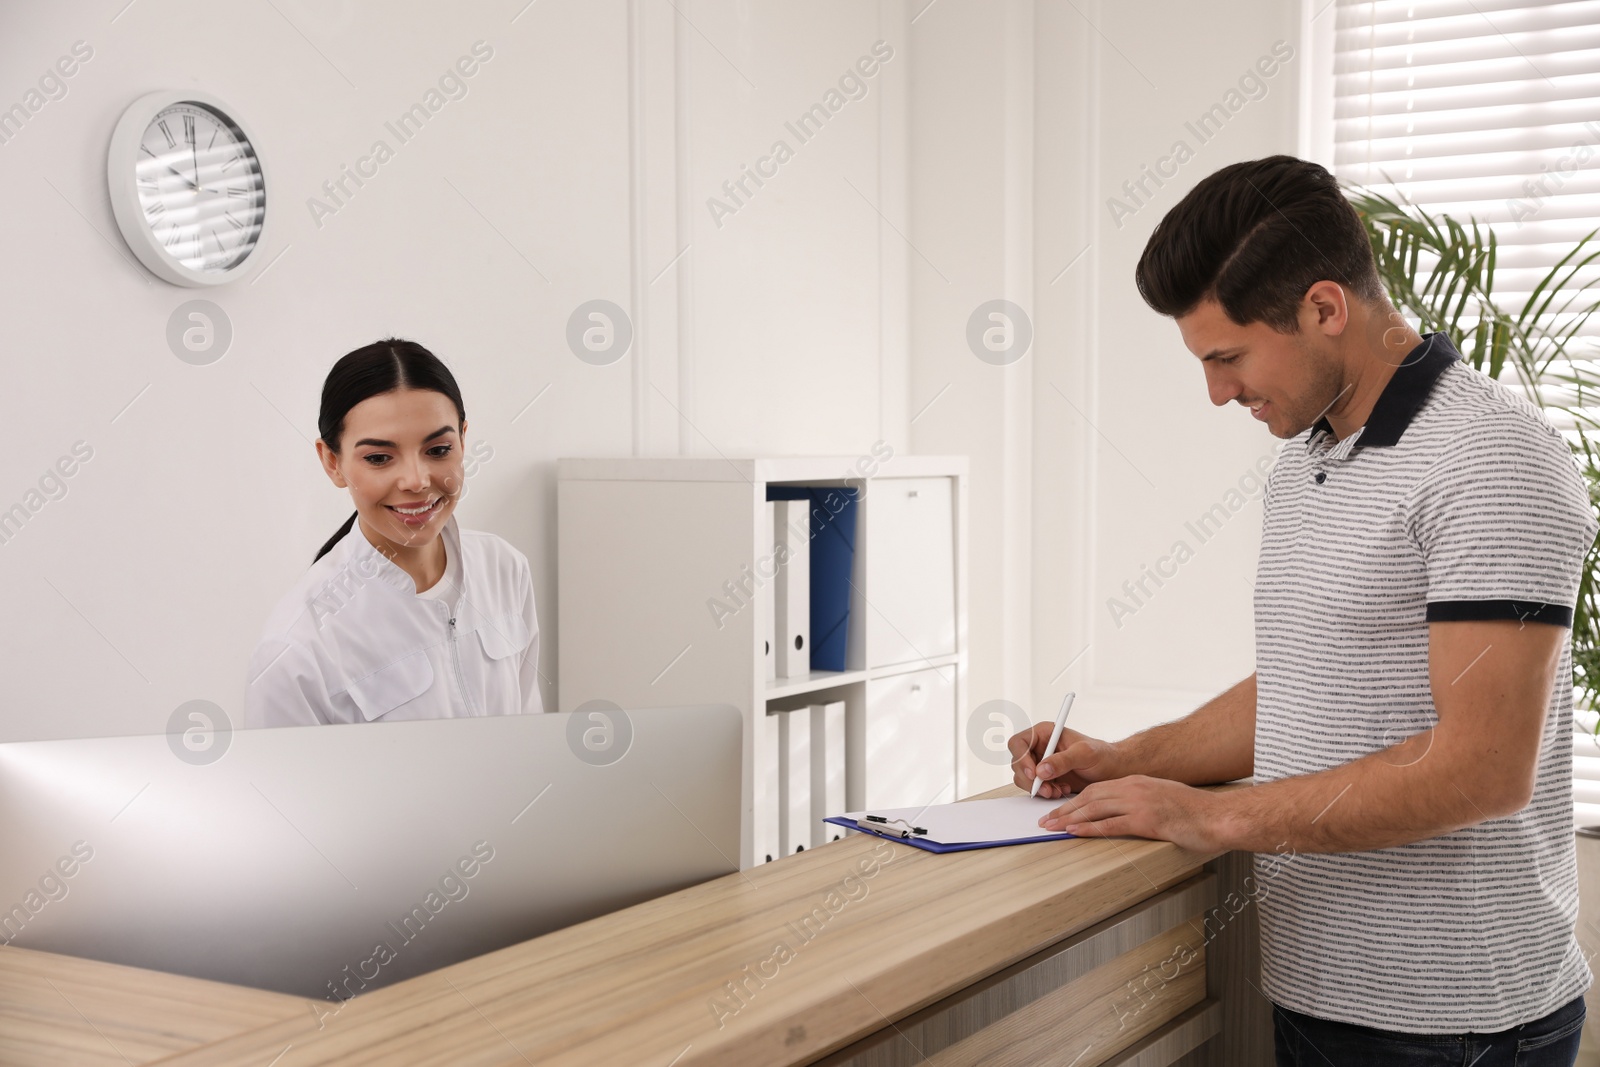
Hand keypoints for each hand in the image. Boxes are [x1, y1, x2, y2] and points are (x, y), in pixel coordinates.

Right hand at [1008, 722, 1121, 798]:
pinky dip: (1045, 793)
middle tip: (1047, 789)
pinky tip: (1062, 791)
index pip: (1019, 743)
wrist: (1112, 770)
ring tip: (1058, 790)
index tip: (1034, 774)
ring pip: (1024, 778)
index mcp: (1044, 733)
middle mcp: (1039, 747)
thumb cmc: (1102, 755)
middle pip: (1018, 763)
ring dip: (1039, 788)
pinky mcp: (1046, 778)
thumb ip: (1063, 760)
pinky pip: (1035, 788)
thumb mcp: (1085, 754)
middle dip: (1031, 779)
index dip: (1021, 758)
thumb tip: (1042, 770)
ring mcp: (1041, 763)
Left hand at [1039, 774, 1227, 852]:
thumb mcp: (1163, 799)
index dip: (1075, 801)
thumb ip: (1143, 803)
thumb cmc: (1196, 813)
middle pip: (1090, 797)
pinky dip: (1089, 829)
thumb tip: (1126, 815)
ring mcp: (1140, 803)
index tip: (1059, 811)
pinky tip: (1075, 833)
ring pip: (1095, 809)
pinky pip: (1111, 824)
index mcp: (1137, 782)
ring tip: (1052, 828)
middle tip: (1046, 821)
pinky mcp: (1147, 820)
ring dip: (1069, 819)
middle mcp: (1135, 788)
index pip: (1097, 789)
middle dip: (1065, 810)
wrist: (1219, 816)